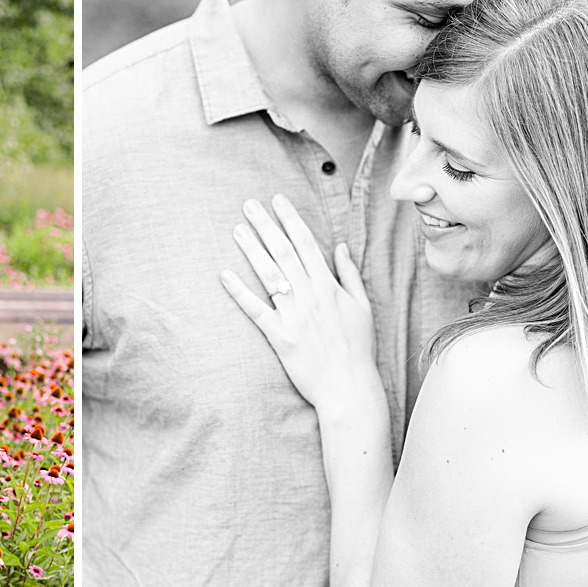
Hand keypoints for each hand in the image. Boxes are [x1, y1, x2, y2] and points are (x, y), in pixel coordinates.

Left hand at [220, 194, 374, 407]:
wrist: (349, 386)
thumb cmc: (357, 347)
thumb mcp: (362, 306)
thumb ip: (349, 274)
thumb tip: (340, 246)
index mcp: (329, 285)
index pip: (306, 243)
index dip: (290, 219)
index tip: (277, 200)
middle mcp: (309, 295)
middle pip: (283, 251)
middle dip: (265, 225)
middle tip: (248, 204)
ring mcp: (293, 315)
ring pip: (268, 274)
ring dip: (251, 249)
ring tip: (237, 229)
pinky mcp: (279, 336)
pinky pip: (255, 310)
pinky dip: (239, 292)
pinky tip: (224, 275)